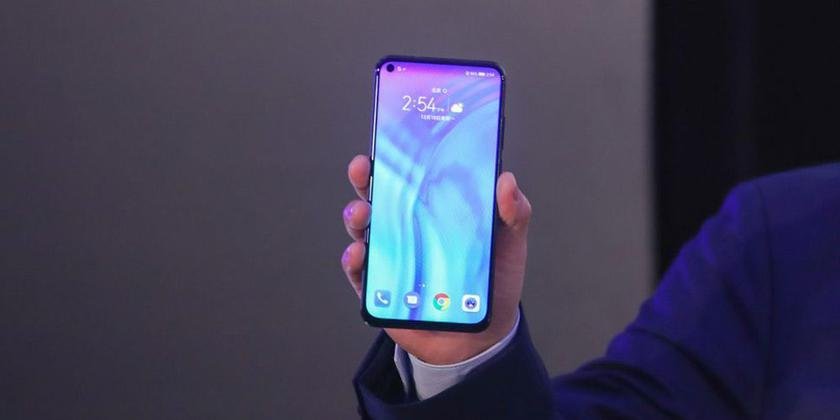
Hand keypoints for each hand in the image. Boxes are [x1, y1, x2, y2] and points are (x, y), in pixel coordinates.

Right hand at [340, 155, 531, 364]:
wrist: (482, 334)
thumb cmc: (491, 281)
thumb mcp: (510, 243)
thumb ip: (514, 212)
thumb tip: (506, 180)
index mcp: (432, 209)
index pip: (409, 176)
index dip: (395, 157)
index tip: (387, 140)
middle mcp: (406, 228)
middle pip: (377, 196)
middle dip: (364, 179)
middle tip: (363, 169)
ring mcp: (390, 257)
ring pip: (362, 230)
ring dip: (355, 217)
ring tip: (361, 214)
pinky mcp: (379, 289)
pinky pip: (359, 273)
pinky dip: (354, 261)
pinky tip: (359, 254)